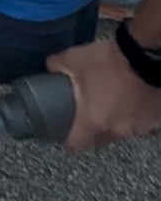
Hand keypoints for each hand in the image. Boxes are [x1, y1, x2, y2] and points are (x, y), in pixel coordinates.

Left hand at [48, 36, 160, 150]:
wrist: (146, 54)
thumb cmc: (108, 61)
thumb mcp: (74, 58)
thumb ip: (57, 65)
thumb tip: (50, 68)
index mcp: (93, 122)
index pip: (76, 145)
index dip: (68, 140)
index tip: (65, 132)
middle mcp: (118, 130)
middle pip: (101, 139)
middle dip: (93, 130)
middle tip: (89, 115)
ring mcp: (140, 125)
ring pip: (124, 130)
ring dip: (117, 121)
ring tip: (114, 103)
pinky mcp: (157, 117)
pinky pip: (143, 120)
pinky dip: (136, 113)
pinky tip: (133, 99)